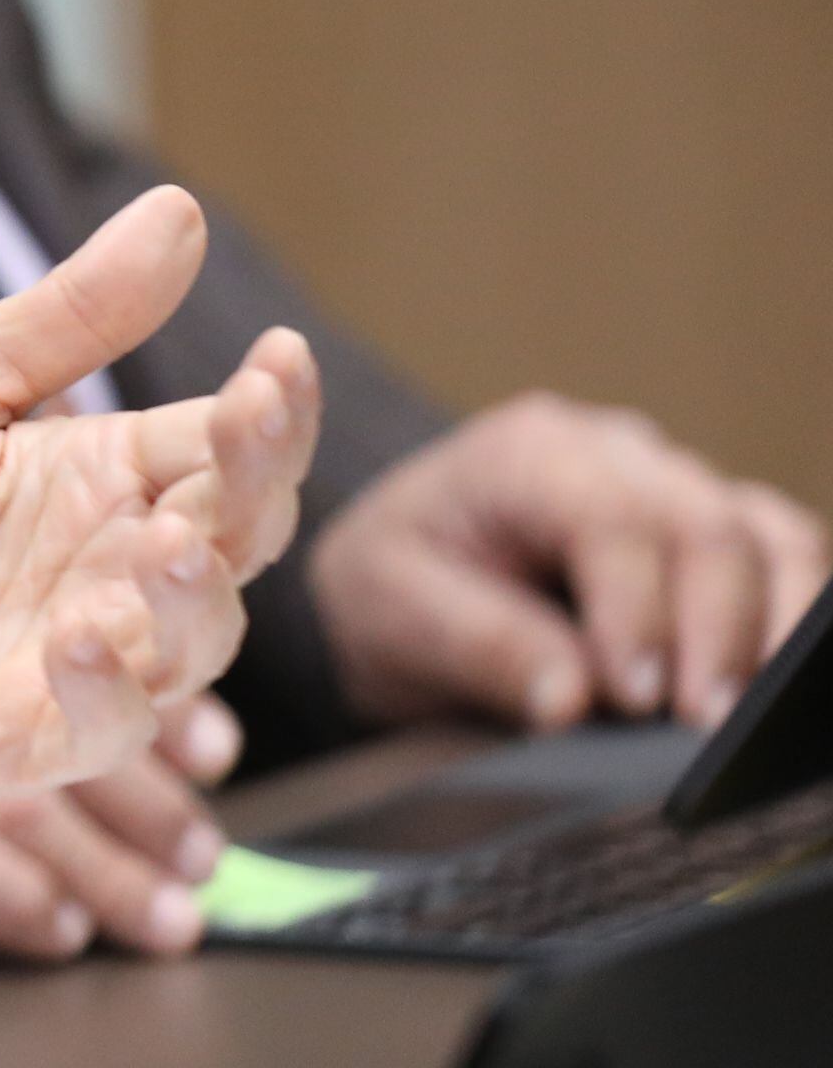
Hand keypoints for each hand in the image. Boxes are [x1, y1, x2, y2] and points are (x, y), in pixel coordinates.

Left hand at [0, 188, 322, 851]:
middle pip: (237, 536)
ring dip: (196, 592)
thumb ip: (65, 316)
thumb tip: (180, 209)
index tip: (279, 349)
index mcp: (101, 483)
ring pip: (194, 641)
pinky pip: (101, 730)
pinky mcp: (21, 743)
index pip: (225, 446)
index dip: (267, 407)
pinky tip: (79, 635)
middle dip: (260, 477)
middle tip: (253, 415)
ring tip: (171, 538)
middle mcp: (112, 575)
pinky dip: (107, 687)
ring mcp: (78, 666)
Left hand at [308, 394, 829, 731]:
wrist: (404, 583)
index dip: (636, 611)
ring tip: (753, 725)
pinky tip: (778, 694)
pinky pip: (790, 563)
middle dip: (718, 632)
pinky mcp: (725, 535)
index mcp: (528, 451)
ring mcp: (680, 488)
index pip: (610, 518)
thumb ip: (476, 645)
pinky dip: (795, 624)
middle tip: (707, 730)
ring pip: (771, 539)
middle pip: (707, 524)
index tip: (635, 699)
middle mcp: (618, 453)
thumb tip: (570, 700)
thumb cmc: (396, 586)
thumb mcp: (389, 610)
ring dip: (774, 632)